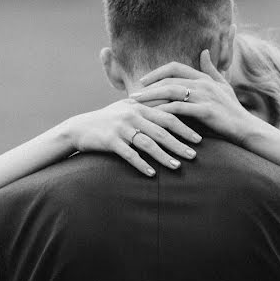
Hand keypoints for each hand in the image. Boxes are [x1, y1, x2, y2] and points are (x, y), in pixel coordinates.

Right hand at [61, 99, 201, 175]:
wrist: (80, 128)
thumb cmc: (108, 120)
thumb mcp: (127, 108)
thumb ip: (148, 108)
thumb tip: (173, 112)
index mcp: (140, 106)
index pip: (168, 115)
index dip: (185, 127)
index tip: (199, 138)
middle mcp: (132, 115)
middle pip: (161, 130)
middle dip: (180, 143)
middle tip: (194, 154)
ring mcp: (121, 128)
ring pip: (148, 143)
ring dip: (164, 156)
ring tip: (177, 166)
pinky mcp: (110, 141)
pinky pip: (129, 154)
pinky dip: (141, 164)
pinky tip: (151, 174)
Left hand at [129, 50, 259, 143]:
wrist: (247, 128)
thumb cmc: (233, 109)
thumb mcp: (223, 86)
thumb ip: (211, 69)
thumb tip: (203, 52)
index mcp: (204, 77)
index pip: (175, 67)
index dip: (156, 73)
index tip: (142, 81)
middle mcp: (203, 83)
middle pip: (169, 79)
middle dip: (148, 86)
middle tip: (132, 95)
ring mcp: (205, 96)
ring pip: (171, 91)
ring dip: (151, 97)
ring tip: (137, 104)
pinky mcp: (206, 111)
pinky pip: (180, 108)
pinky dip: (163, 111)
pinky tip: (152, 116)